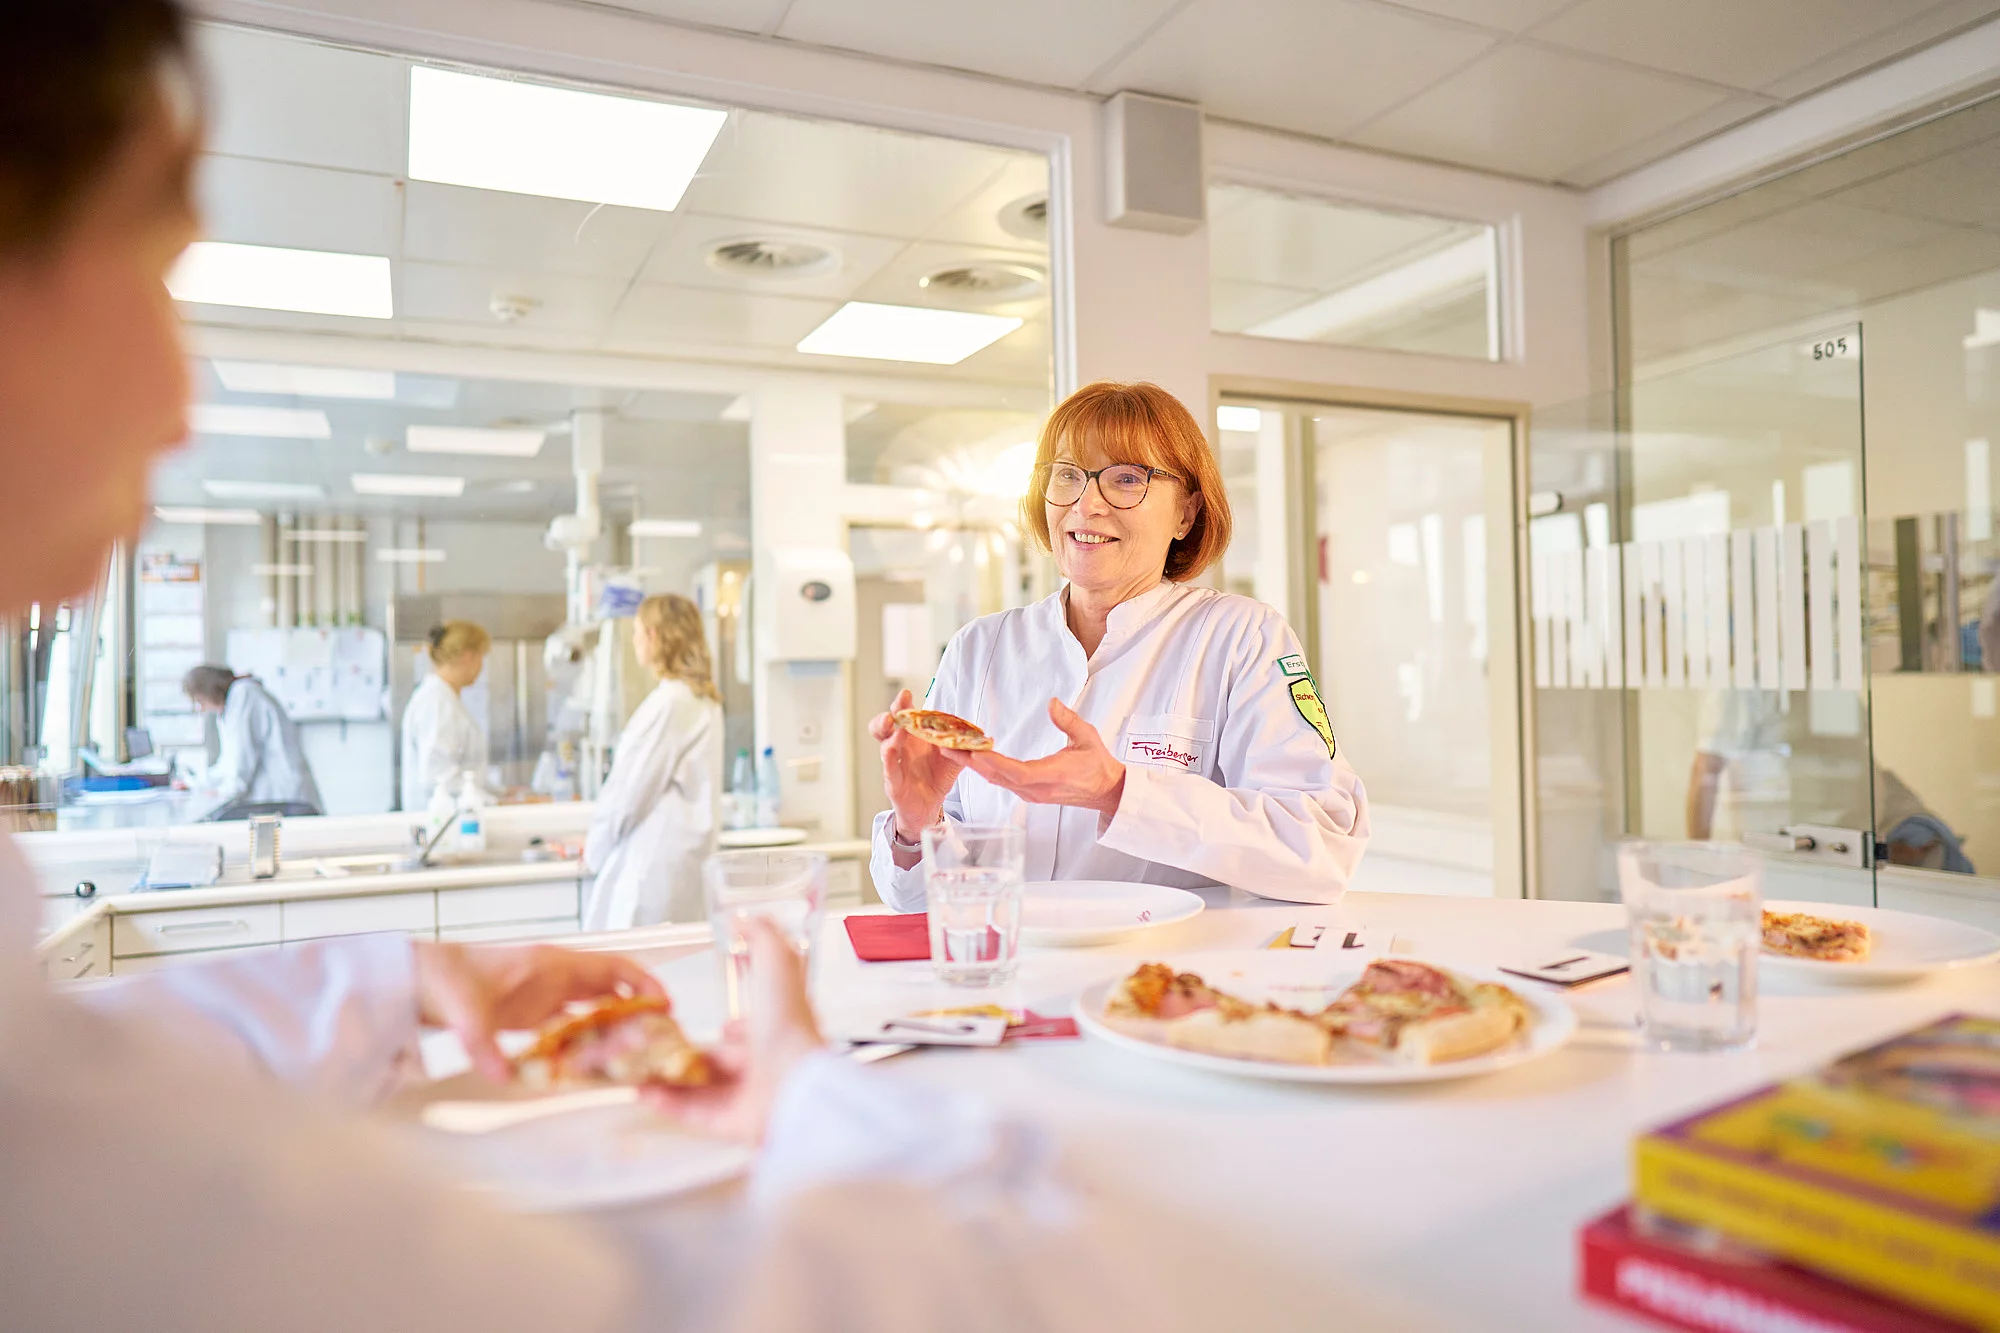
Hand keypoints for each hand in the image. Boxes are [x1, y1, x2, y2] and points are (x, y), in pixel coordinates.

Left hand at [411, 941, 664, 1081]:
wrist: (420, 977)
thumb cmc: (446, 979)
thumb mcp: (466, 1012)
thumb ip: (484, 1044)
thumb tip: (501, 1076)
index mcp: (551, 964)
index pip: (613, 967)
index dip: (644, 983)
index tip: (665, 1005)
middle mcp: (555, 976)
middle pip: (612, 988)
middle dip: (638, 1009)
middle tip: (658, 1037)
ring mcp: (543, 993)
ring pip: (594, 1006)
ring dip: (615, 1025)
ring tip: (634, 1053)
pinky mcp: (530, 1012)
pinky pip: (570, 1024)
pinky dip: (586, 1038)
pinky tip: (592, 1062)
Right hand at [645, 918, 823, 1143]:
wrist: (795, 1083)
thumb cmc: (788, 1024)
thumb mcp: (778, 966)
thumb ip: (763, 939)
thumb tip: (750, 918)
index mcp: (776, 1032)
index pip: (751, 1030)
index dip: (733, 1027)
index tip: (710, 1023)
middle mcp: (764, 1065)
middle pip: (721, 1062)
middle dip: (689, 1054)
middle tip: (654, 1046)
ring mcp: (750, 1098)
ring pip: (703, 1088)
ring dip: (670, 1078)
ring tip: (637, 1069)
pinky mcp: (735, 1125)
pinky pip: (696, 1115)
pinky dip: (669, 1104)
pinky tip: (643, 1093)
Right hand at [867, 686, 970, 840]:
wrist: (930, 805)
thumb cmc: (936, 777)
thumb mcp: (953, 758)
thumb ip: (962, 745)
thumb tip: (978, 735)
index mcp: (913, 737)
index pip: (904, 716)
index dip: (902, 704)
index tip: (906, 694)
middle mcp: (900, 747)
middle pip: (885, 726)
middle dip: (888, 716)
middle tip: (897, 710)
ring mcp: (895, 764)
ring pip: (884, 745)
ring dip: (889, 735)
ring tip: (897, 729)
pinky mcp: (894, 782)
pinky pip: (889, 769)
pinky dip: (890, 759)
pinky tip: (892, 751)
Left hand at [966, 697, 1125, 817]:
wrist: (1105, 790)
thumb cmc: (1098, 764)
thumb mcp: (1088, 737)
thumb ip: (1069, 721)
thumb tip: (1053, 703)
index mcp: (1053, 776)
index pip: (1018, 773)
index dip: (995, 763)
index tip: (975, 751)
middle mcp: (1038, 790)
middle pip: (998, 777)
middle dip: (971, 762)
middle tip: (946, 745)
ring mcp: (1032, 794)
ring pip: (997, 780)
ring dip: (974, 766)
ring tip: (951, 749)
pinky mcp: (1030, 794)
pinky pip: (1002, 782)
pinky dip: (985, 769)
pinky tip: (972, 758)